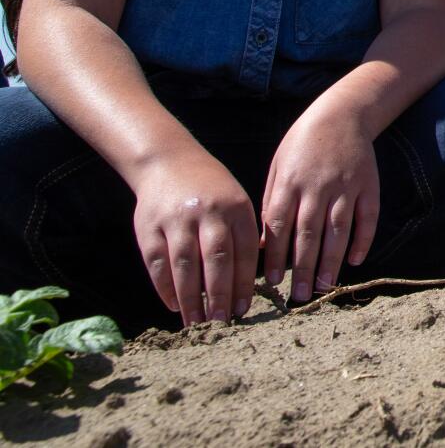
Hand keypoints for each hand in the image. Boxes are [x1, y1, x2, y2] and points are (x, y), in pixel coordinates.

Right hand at [131, 150, 258, 326]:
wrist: (168, 162)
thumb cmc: (210, 189)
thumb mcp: (236, 200)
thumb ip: (245, 233)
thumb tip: (254, 277)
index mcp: (235, 207)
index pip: (244, 251)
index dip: (244, 282)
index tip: (245, 308)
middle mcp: (207, 213)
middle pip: (216, 260)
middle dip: (221, 294)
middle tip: (223, 322)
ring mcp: (176, 220)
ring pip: (185, 265)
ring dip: (191, 298)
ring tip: (198, 322)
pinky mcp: (149, 227)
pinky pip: (158, 263)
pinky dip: (165, 288)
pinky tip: (174, 305)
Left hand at [261, 104, 380, 303]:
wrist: (342, 113)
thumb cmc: (302, 143)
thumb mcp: (278, 166)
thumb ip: (272, 202)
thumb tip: (265, 243)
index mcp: (290, 182)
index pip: (280, 226)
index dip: (277, 256)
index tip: (273, 283)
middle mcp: (318, 186)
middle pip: (309, 234)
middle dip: (302, 268)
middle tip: (299, 297)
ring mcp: (346, 186)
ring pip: (338, 230)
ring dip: (330, 261)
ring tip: (324, 287)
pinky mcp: (368, 185)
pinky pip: (367, 217)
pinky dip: (363, 240)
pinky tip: (355, 260)